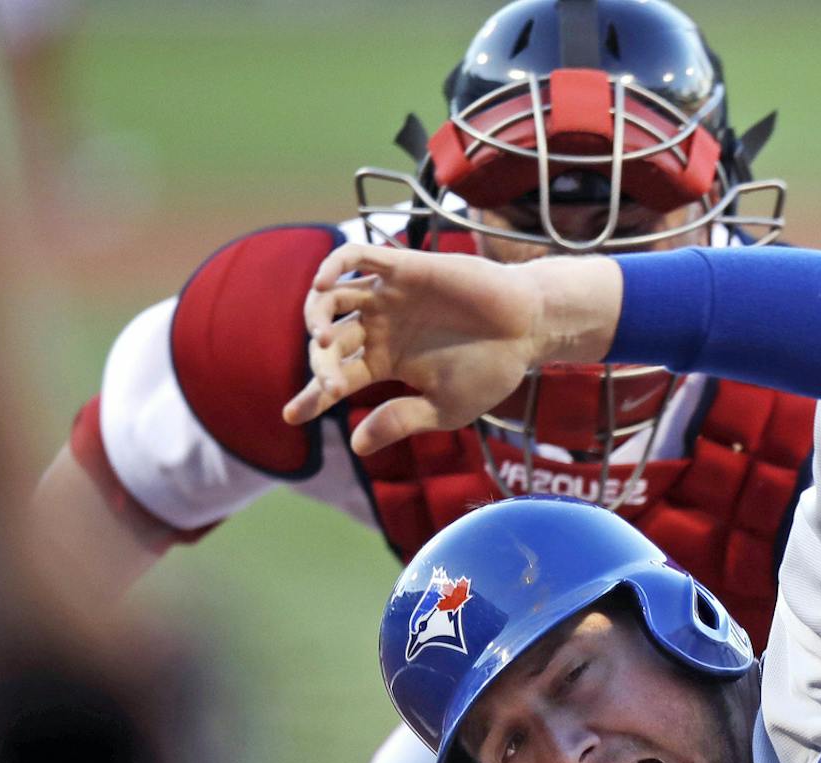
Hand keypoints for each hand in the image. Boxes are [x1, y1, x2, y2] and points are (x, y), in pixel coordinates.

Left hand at [282, 243, 622, 456]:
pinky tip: (323, 284)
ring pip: (332, 297)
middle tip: (332, 387)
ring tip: (324, 340)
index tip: (291, 417)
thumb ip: (400, 421)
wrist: (529, 330)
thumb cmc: (492, 370)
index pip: (336, 376)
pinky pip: (357, 256)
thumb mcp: (445, 409)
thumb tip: (357, 448)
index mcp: (385, 361)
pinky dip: (334, 264)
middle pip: (329, 341)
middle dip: (321, 365)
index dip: (311, 396)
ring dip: (316, 315)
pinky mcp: (403, 268)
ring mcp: (388, 296)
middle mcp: (379, 326)